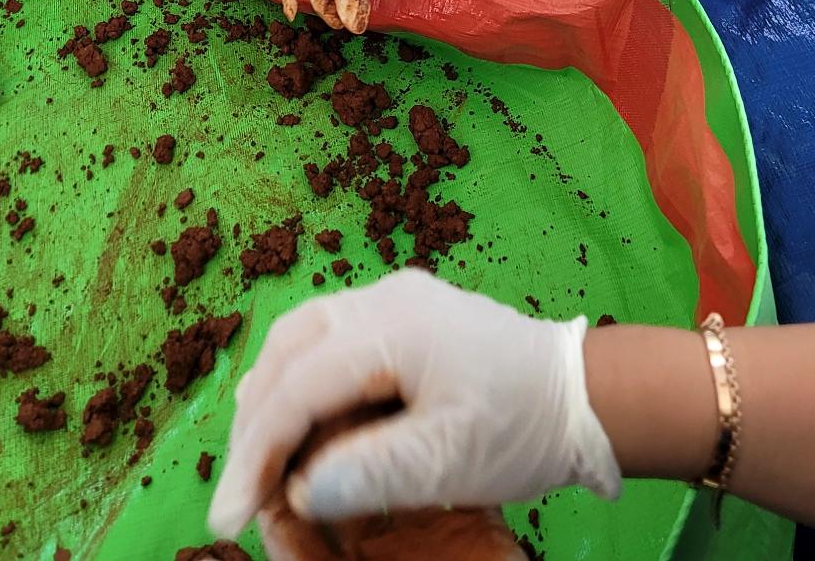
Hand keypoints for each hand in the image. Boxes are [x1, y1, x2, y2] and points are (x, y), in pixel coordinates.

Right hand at [207, 270, 620, 541]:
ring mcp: (396, 298)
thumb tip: (297, 489)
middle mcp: (386, 297)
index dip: (256, 452)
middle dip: (254, 420)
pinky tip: (295, 423)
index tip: (230, 516)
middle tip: (237, 490)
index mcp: (393, 325)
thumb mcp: (446, 461)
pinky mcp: (407, 313)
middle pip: (289, 348)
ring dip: (273, 395)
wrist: (584, 393)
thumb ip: (368, 473)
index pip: (299, 386)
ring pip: (305, 336)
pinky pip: (332, 337)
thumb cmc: (521, 425)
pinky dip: (303, 380)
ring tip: (254, 460)